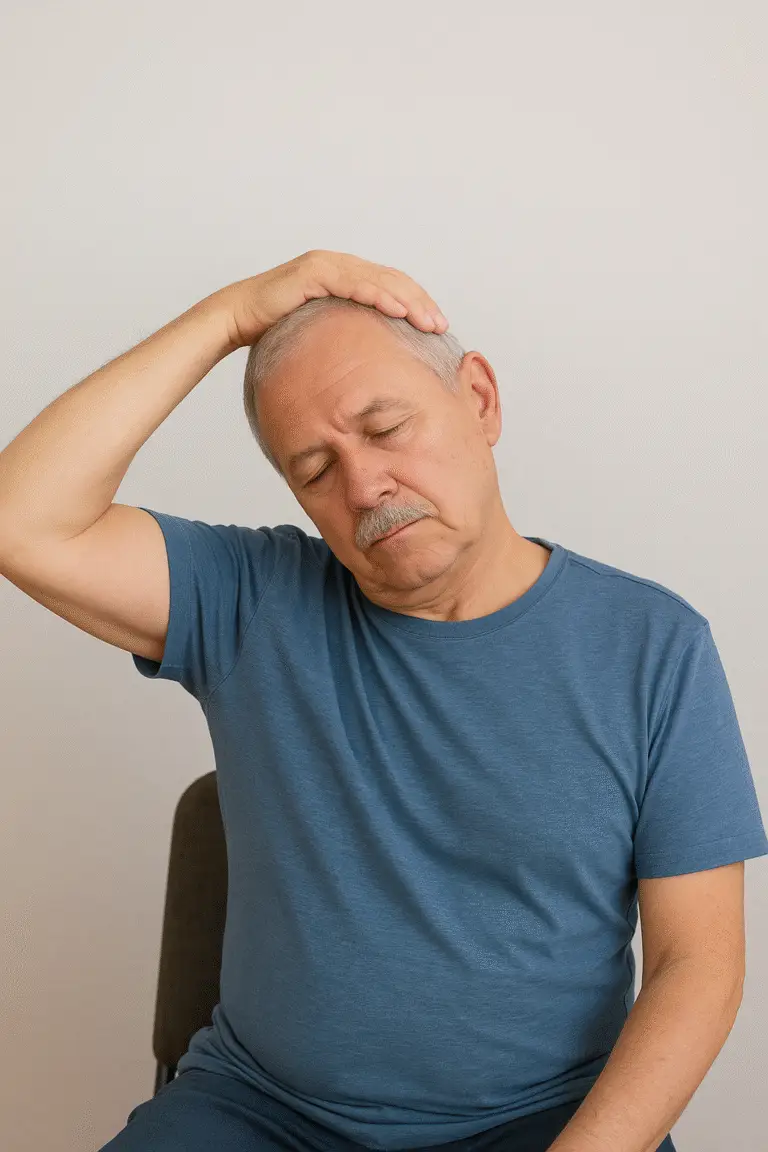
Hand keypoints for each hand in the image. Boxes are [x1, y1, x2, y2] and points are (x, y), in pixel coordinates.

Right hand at [211, 249, 448, 349]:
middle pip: (392, 280)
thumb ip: (348, 335)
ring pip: (378, 279)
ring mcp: (327, 265)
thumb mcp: (324, 333)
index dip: (417, 304)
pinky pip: (353, 283)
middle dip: (420, 302)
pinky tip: (398, 310)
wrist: (239, 318)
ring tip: (427, 320)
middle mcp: (340, 265)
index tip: (437, 326)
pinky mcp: (313, 272)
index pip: (391, 286)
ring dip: (407, 300)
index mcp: (346, 277)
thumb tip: (372, 363)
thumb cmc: (278, 330)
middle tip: (441, 325)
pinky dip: (378, 295)